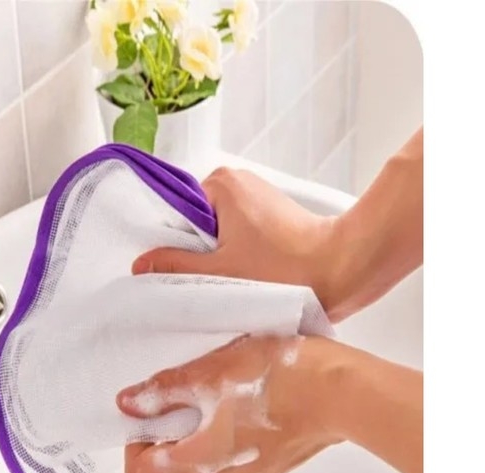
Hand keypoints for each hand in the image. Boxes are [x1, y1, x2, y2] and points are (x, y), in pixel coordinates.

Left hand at [116, 334, 343, 472]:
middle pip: (167, 472)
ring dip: (193, 436)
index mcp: (202, 468)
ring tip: (213, 396)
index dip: (134, 442)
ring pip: (196, 468)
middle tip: (182, 395)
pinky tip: (236, 407)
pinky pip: (223, 465)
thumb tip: (128, 404)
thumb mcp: (211, 373)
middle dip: (166, 435)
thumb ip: (164, 391)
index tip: (150, 411)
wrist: (343, 394)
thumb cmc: (279, 380)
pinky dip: (218, 440)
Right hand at [132, 168, 348, 319]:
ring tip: (234, 278)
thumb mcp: (220, 272)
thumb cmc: (286, 269)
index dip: (171, 244)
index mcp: (219, 184)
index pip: (173, 211)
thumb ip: (175, 267)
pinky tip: (247, 275)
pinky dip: (235, 255)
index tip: (180, 269)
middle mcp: (236, 182)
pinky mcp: (267, 214)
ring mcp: (253, 197)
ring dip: (216, 257)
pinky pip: (234, 234)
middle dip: (196, 252)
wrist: (343, 268)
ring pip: (214, 232)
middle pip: (192, 223)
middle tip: (211, 279)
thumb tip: (142, 264)